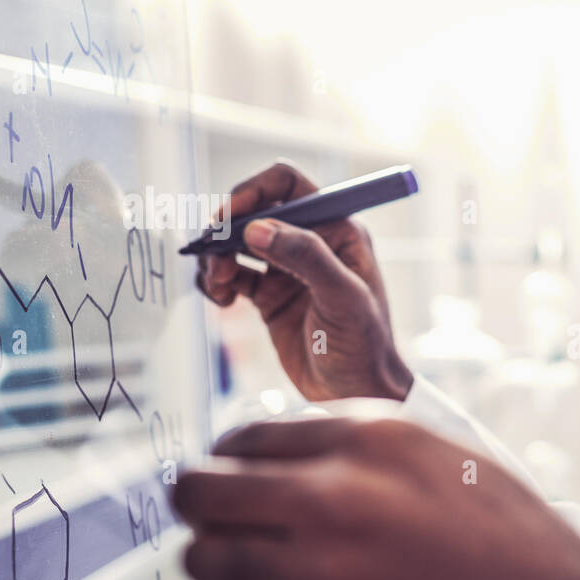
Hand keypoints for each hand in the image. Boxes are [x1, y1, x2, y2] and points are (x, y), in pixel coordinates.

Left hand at [170, 417, 579, 579]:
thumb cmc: (524, 554)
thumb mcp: (455, 464)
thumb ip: (371, 452)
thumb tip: (292, 460)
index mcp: (372, 438)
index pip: (248, 435)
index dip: (236, 465)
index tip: (244, 491)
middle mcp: (333, 493)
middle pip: (201, 488)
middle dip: (208, 511)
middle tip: (233, 534)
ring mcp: (313, 569)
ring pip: (198, 557)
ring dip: (218, 574)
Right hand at [195, 162, 412, 401]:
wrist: (358, 395)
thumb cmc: (365, 347)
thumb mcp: (342, 298)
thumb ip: (305, 258)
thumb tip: (257, 228)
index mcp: (338, 230)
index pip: (288, 185)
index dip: (254, 191)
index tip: (230, 216)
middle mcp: (311, 243)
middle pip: (255, 211)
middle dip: (228, 228)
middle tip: (213, 253)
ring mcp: (288, 269)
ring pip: (237, 243)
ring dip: (218, 256)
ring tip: (220, 285)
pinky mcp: (269, 295)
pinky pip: (232, 274)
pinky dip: (218, 281)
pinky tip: (222, 300)